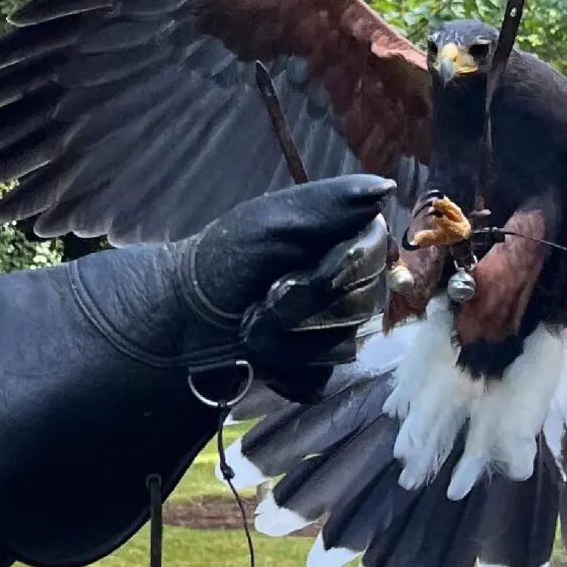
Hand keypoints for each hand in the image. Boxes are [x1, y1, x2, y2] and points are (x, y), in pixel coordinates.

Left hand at [71, 175, 394, 404]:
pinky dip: (283, 370)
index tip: (303, 270)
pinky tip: (257, 358)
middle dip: (304, 305)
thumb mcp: (270, 221)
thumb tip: (385, 187)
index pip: (376, 255)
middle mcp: (348, 287)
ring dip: (286, 340)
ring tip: (250, 325)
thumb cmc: (224, 260)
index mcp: (343, 243)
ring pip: (342, 346)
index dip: (340, 268)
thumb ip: (329, 202)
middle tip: (262, 297)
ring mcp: (334, 333)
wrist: (181, 319)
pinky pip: (319, 379)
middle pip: (362, 304)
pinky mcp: (315, 373)